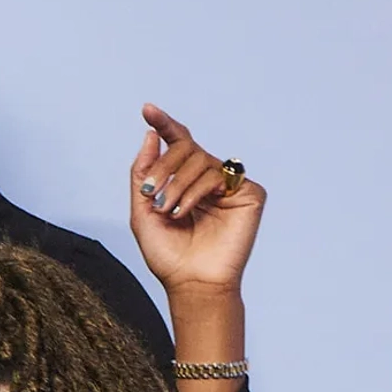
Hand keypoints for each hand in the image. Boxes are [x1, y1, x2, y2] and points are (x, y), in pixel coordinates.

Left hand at [129, 105, 264, 297]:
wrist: (190, 282)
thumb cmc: (168, 255)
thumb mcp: (142, 211)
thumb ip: (143, 173)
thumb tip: (151, 135)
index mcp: (185, 181)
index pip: (178, 143)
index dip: (164, 124)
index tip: (147, 109)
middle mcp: (208, 179)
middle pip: (187, 148)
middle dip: (164, 167)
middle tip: (151, 194)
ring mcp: (229, 186)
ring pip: (201, 160)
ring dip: (177, 184)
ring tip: (168, 211)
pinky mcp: (249, 194)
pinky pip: (220, 176)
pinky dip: (198, 191)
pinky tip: (187, 212)